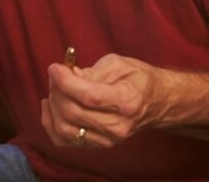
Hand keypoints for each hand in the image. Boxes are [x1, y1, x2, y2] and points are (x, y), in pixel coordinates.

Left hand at [40, 53, 162, 148]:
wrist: (157, 103)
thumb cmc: (139, 80)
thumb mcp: (120, 64)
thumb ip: (92, 71)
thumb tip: (67, 75)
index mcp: (127, 101)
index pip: (89, 96)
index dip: (65, 82)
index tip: (55, 68)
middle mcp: (118, 125)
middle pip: (73, 112)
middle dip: (57, 90)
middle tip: (56, 74)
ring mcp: (108, 139)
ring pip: (64, 129)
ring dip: (53, 106)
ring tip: (56, 89)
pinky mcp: (99, 145)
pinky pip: (64, 140)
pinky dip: (51, 123)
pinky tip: (51, 106)